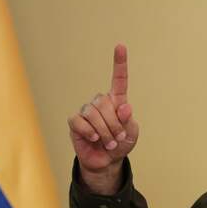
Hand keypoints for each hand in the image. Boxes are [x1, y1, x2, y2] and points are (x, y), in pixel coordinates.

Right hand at [68, 44, 138, 194]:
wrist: (106, 161)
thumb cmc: (120, 144)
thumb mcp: (131, 135)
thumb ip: (129, 122)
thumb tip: (124, 106)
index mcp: (116, 101)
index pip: (118, 80)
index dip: (119, 63)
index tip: (120, 46)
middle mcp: (100, 102)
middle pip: (105, 103)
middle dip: (114, 124)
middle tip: (117, 138)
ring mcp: (86, 111)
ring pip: (93, 113)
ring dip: (104, 132)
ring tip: (108, 143)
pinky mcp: (75, 122)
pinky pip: (80, 122)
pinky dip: (89, 132)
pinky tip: (94, 139)